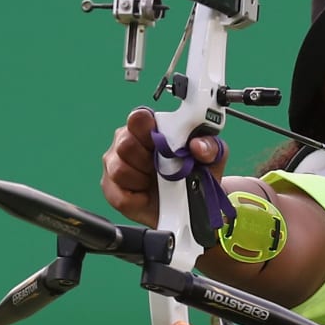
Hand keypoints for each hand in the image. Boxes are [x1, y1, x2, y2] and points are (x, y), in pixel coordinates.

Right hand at [100, 107, 229, 227]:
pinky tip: (147, 196)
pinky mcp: (113, 191)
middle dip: (148, 160)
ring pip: (119, 169)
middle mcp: (128, 142)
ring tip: (157, 183)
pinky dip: (138, 199)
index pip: (138, 117)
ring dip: (142, 179)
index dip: (148, 129)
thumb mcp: (211, 158)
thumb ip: (209, 146)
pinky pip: (120, 195)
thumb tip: (197, 145)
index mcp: (148, 127)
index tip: (162, 144)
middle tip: (163, 169)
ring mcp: (116, 165)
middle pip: (125, 144)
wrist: (191, 207)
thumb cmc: (195, 174)